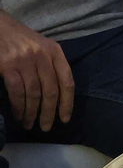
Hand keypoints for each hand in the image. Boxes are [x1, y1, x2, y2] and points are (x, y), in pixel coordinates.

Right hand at [0, 9, 73, 130]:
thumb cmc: (20, 39)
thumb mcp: (42, 47)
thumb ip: (51, 66)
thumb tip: (57, 96)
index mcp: (55, 52)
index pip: (67, 81)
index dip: (68, 103)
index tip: (65, 119)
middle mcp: (43, 56)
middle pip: (52, 91)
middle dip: (50, 113)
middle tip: (46, 128)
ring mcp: (26, 61)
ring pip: (34, 93)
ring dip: (32, 113)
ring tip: (29, 124)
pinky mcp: (9, 66)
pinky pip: (17, 91)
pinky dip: (19, 106)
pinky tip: (18, 114)